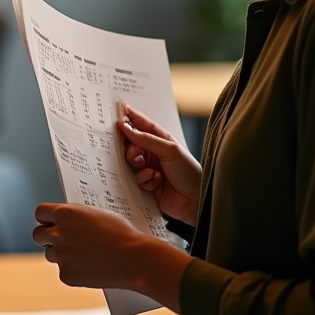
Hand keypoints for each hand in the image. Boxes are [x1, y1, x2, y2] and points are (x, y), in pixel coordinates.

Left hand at [33, 201, 190, 312]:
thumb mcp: (96, 213)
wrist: (134, 259)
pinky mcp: (66, 275)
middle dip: (46, 237)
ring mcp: (61, 256)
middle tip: (59, 239)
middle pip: (38, 235)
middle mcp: (58, 234)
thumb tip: (67, 221)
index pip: (40, 212)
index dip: (46, 217)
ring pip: (50, 254)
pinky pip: (64, 271)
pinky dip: (74, 270)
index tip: (49, 221)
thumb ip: (76, 217)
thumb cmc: (121, 233)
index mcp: (65, 214)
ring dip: (61, 254)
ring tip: (83, 254)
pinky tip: (91, 267)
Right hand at [120, 106, 201, 224]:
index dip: (132, 119)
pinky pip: (137, 178)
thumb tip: (126, 128)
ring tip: (148, 169)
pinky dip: (145, 179)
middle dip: (132, 149)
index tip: (119, 113)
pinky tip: (156, 181)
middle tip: (137, 154)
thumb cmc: (189, 171)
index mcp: (162, 141)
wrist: (195, 201)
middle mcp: (155, 153)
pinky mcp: (148, 185)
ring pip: (132, 162)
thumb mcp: (169, 150)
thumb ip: (146, 139)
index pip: (144, 126)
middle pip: (133, 145)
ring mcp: (151, 169)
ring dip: (138, 165)